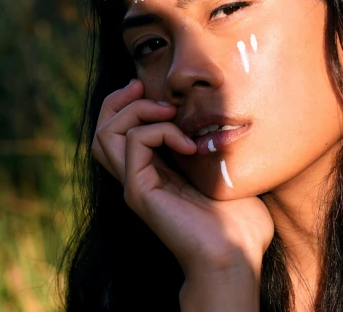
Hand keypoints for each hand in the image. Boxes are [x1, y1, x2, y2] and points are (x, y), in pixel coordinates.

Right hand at [91, 79, 273, 283]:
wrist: (235, 255)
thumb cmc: (239, 221)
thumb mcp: (225, 171)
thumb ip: (215, 146)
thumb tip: (226, 121)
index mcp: (155, 171)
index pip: (119, 133)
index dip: (127, 104)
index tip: (148, 87)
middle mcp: (138, 177)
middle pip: (102, 131)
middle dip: (118, 100)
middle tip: (142, 87)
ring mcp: (136, 184)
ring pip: (106, 135)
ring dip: (136, 110)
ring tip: (168, 113)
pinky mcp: (140, 192)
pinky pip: (134, 143)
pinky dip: (159, 131)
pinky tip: (187, 144)